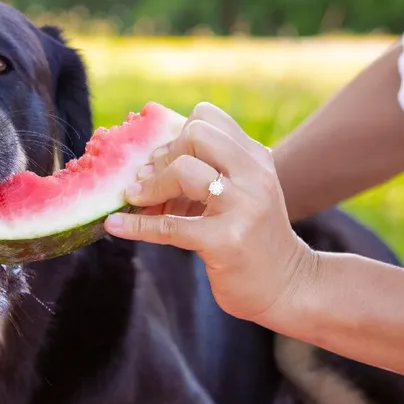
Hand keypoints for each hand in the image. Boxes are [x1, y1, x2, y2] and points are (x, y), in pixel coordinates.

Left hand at [104, 102, 317, 325]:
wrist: (288, 287)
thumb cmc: (254, 240)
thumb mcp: (241, 196)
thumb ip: (207, 174)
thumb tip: (143, 167)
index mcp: (256, 159)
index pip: (208, 117)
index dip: (176, 135)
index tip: (163, 161)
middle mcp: (253, 176)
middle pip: (196, 134)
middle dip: (163, 155)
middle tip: (148, 181)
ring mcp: (242, 207)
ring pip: (184, 171)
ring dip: (150, 186)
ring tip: (135, 200)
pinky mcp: (225, 241)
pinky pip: (168, 226)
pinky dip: (135, 225)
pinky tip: (114, 226)